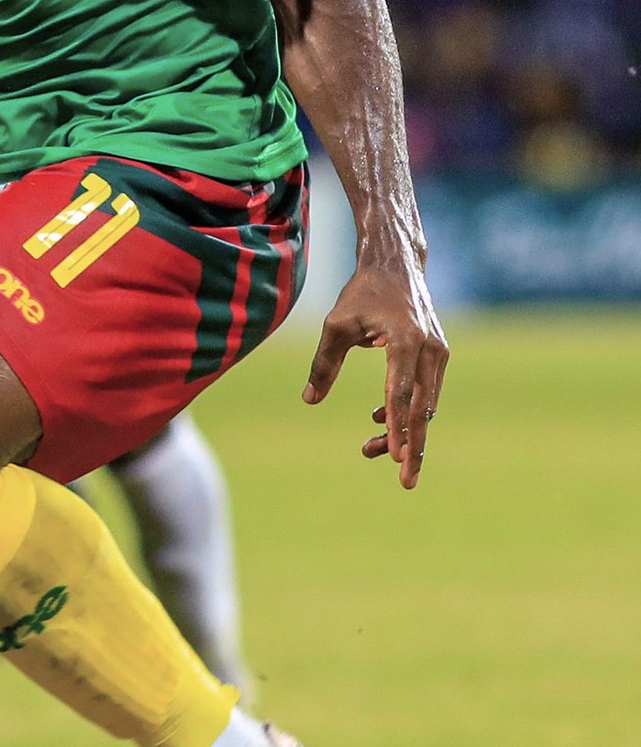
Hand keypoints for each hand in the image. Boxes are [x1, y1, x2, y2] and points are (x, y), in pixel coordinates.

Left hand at [302, 259, 448, 488]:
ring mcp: (438, 353)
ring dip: (404, 430)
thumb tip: (309, 399)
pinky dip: (406, 408)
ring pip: (425, 404)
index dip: (398, 428)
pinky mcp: (438, 354)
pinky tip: (378, 419)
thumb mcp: (336, 325)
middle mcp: (430, 350)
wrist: (396, 265)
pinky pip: (424, 391)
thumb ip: (324, 363)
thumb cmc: (362, 293)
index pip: (401, 394)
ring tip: (369, 449)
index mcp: (406, 341)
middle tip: (405, 481)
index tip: (396, 457)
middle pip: (422, 408)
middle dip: (414, 447)